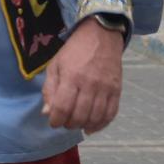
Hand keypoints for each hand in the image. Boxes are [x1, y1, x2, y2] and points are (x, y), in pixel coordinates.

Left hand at [41, 18, 123, 133]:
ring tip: (76, 124)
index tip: (53, 122)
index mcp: (71, 77)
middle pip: (80, 115)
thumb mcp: (55, 65)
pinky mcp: (117, 90)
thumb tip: (46, 113)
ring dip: (84, 126)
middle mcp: (90, 84)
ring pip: (96, 117)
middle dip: (69, 124)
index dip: (56, 120)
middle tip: (64, 122)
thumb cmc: (74, 51)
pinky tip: (92, 127)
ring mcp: (106, 88)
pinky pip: (111, 113)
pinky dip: (101, 124)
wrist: (101, 36)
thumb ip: (49, 90)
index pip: (63, 107)